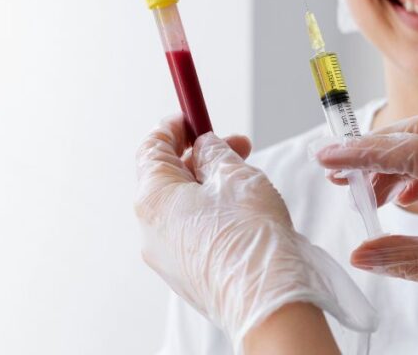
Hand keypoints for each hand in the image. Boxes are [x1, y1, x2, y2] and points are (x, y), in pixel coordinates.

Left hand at [135, 114, 376, 351]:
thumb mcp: (236, 175)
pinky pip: (190, 231)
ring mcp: (165, 255)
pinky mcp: (185, 274)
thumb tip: (205, 147)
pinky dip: (210, 213)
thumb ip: (215, 152)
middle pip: (167, 176)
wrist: (267, 300)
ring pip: (181, 206)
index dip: (175, 127)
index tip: (196, 117)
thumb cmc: (251, 239)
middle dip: (200, 156)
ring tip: (246, 181)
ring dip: (209, 185)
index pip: (152, 147)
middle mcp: (150, 228)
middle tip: (237, 147)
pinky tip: (241, 213)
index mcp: (153, 198)